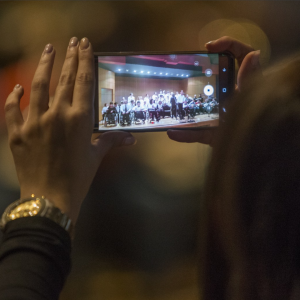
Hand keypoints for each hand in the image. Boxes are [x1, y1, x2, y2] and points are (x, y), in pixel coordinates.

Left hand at [5, 37, 135, 223]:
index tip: (84, 45)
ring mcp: (34, 122)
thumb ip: (111, 141)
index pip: (82, 82)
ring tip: (48, 49)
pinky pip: (13, 108)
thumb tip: (131, 139)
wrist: (49, 198)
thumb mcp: (96, 157)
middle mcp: (56, 115)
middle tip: (72, 41)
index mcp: (78, 120)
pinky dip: (15, 95)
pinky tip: (19, 87)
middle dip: (69, 57)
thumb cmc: (77, 178)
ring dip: (44, 65)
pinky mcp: (17, 132)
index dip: (84, 61)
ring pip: (38, 86)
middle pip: (63, 79)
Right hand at [167, 36, 261, 145]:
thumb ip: (252, 79)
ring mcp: (220, 116)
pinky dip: (185, 135)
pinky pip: (198, 134)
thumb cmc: (258, 123)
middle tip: (187, 70)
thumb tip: (254, 54)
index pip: (240, 56)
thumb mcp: (254, 98)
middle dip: (200, 73)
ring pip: (200, 107)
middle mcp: (231, 97)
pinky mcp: (214, 135)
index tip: (209, 46)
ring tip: (171, 100)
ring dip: (186, 104)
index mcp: (245, 85)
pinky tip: (172, 133)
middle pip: (215, 79)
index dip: (228, 44)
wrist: (255, 152)